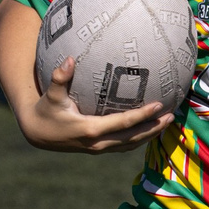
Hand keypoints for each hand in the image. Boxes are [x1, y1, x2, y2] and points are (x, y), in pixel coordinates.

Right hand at [17, 56, 171, 152]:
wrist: (36, 134)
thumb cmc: (45, 110)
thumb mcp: (50, 95)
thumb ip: (60, 77)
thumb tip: (70, 59)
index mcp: (90, 129)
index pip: (122, 123)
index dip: (142, 116)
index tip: (158, 105)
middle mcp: (97, 143)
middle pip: (132, 138)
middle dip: (153, 128)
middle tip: (172, 116)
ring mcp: (99, 149)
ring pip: (130, 144)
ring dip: (150, 135)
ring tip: (167, 123)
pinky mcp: (98, 149)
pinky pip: (124, 145)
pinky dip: (138, 138)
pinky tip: (150, 128)